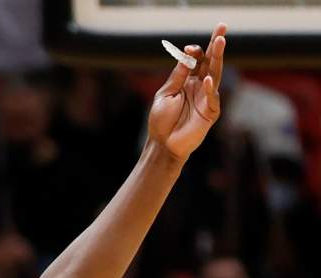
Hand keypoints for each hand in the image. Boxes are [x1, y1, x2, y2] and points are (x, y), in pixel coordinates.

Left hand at [147, 24, 225, 160]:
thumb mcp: (166, 93)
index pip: (198, 61)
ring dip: (217, 58)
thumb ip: (178, 76)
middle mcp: (200, 87)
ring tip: (219, 42)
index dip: (195, 52)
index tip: (190, 48)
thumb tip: (187, 54)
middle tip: (222, 27)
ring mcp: (207, 98)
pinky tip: (207, 79)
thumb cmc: (162, 120)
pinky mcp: (211, 112)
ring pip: (215, 74)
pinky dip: (209, 89)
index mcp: (188, 81)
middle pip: (211, 62)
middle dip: (216, 45)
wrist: (163, 143)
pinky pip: (212, 98)